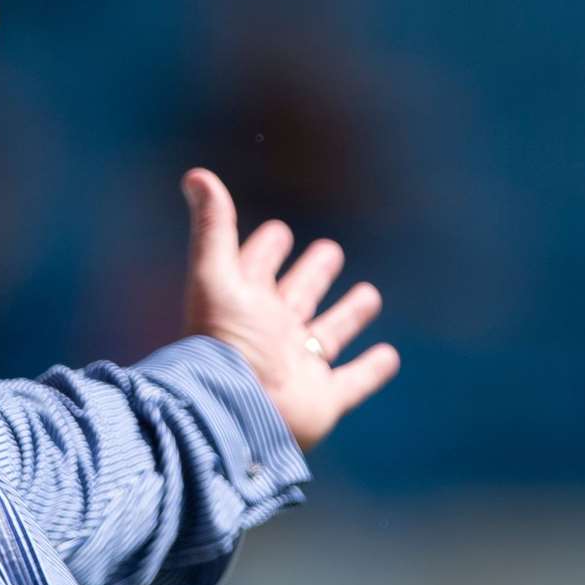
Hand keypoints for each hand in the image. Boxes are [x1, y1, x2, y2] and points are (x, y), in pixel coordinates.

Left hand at [180, 168, 398, 449]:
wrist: (234, 410)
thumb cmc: (223, 341)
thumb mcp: (215, 273)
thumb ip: (212, 226)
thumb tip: (195, 174)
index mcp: (243, 304)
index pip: (255, 268)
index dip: (264, 250)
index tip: (278, 231)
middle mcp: (270, 333)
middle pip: (294, 296)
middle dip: (309, 274)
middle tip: (329, 250)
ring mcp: (297, 366)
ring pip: (326, 334)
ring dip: (346, 315)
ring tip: (367, 294)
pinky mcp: (323, 398)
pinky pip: (352, 381)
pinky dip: (371, 370)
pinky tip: (389, 357)